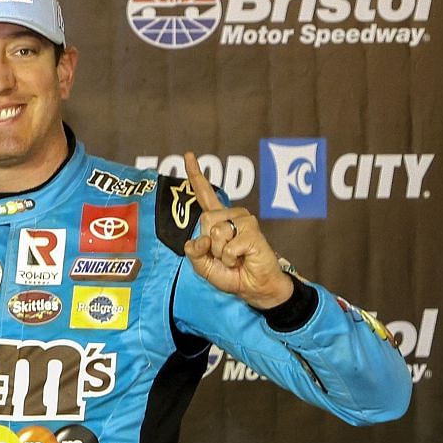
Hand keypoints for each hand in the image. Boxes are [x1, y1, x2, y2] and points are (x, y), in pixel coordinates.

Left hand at [182, 151, 293, 309]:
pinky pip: (229, 246)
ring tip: (234, 258)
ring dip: (221, 253)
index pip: (204, 194)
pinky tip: (242, 259)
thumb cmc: (231, 274)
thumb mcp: (203, 265)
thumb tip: (202, 239)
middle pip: (205, 221)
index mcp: (217, 219)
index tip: (188, 155)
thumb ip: (194, 251)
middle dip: (210, 245)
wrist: (254, 288)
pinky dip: (231, 258)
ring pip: (216, 232)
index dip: (195, 175)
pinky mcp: (253, 231)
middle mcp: (231, 215)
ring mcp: (244, 221)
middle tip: (224, 256)